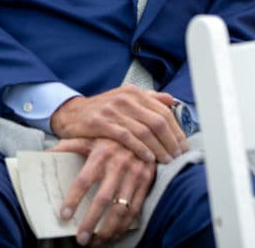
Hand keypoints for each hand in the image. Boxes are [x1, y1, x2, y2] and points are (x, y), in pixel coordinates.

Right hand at [50, 85, 186, 163]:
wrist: (71, 114)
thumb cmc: (103, 109)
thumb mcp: (125, 99)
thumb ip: (149, 99)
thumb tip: (172, 100)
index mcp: (134, 92)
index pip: (163, 111)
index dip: (176, 130)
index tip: (183, 145)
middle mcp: (126, 98)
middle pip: (157, 121)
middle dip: (171, 141)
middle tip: (177, 156)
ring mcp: (113, 110)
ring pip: (144, 130)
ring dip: (158, 148)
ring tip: (166, 161)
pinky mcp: (101, 123)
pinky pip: (127, 137)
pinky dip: (140, 149)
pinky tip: (148, 159)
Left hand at [51, 137, 155, 245]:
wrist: (143, 130)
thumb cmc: (109, 136)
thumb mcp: (90, 136)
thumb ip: (68, 146)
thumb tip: (44, 156)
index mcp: (101, 152)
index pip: (84, 180)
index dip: (73, 200)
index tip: (64, 216)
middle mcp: (119, 163)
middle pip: (102, 199)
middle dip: (90, 222)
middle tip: (80, 239)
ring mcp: (135, 173)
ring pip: (121, 208)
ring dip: (108, 229)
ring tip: (96, 242)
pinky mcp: (146, 181)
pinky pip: (136, 208)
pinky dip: (124, 225)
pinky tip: (114, 234)